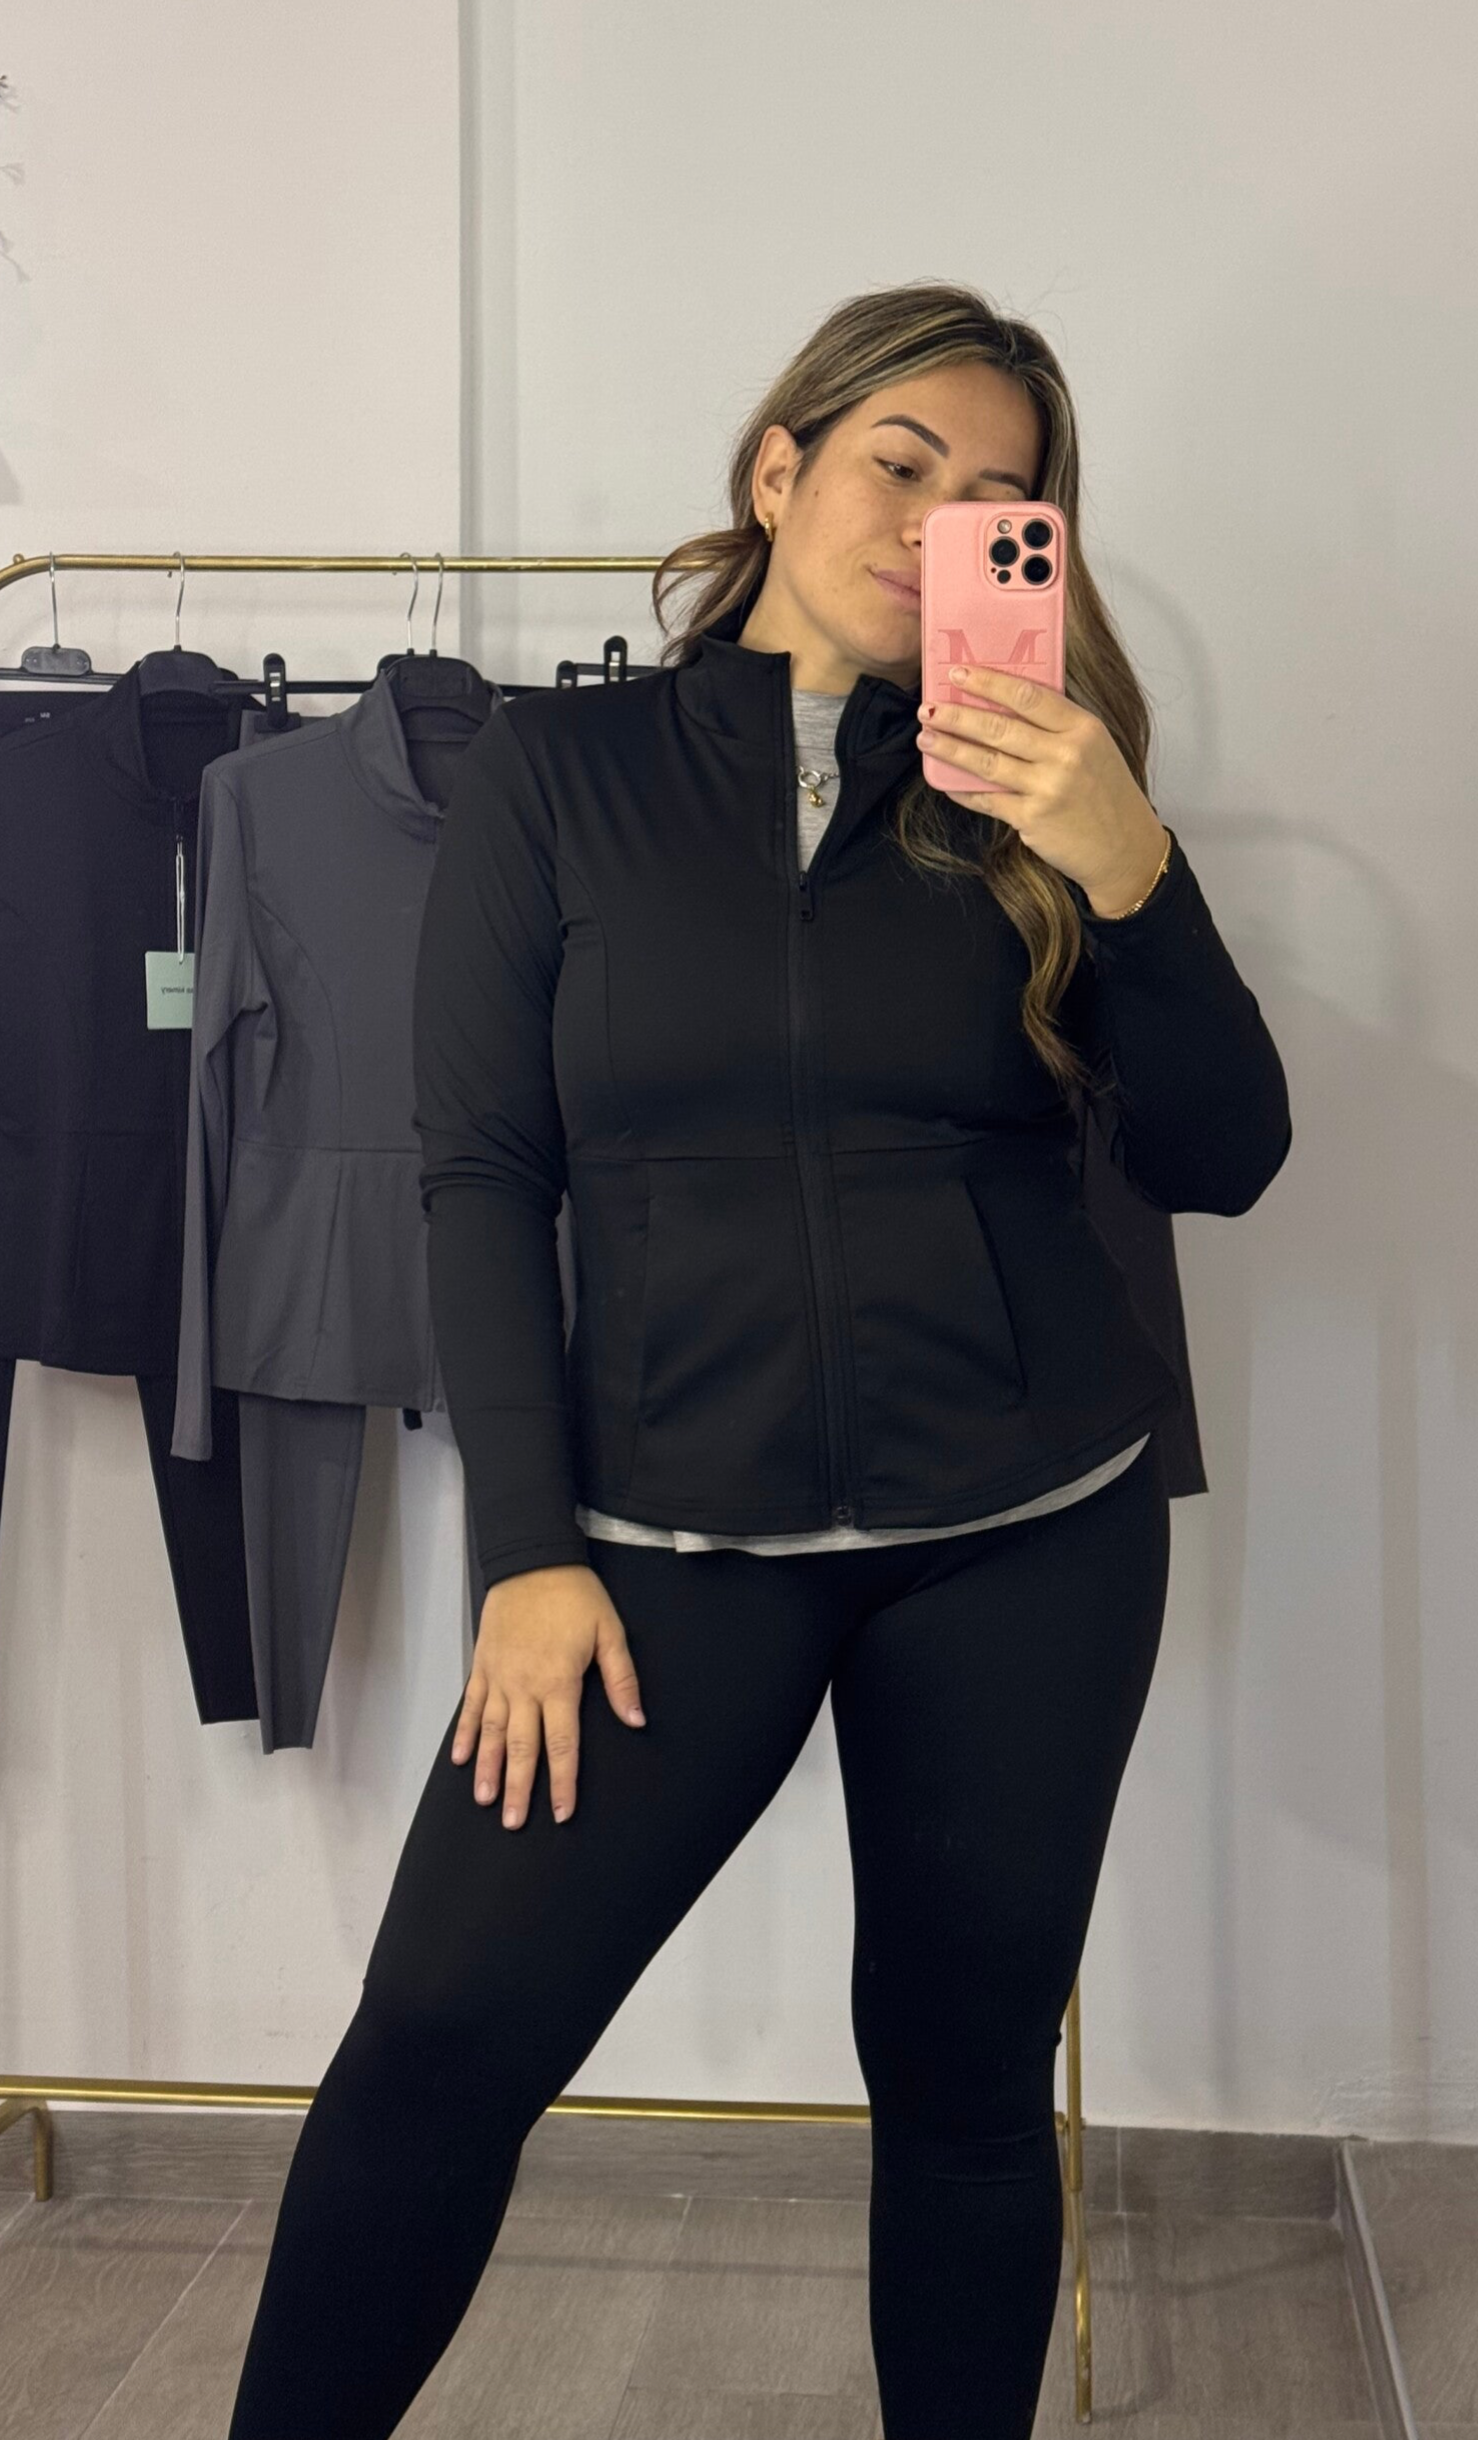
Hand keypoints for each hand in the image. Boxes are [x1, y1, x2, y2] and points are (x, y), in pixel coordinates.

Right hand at [450, 1564, 646, 1826]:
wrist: (531, 1559)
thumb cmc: (575, 1595)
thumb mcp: (610, 1632)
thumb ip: (621, 1679)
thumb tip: (636, 1720)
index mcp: (558, 1682)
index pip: (562, 1744)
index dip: (562, 1782)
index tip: (561, 1813)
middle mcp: (524, 1686)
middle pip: (520, 1747)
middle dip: (518, 1787)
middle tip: (514, 1823)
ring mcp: (498, 1677)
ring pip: (490, 1732)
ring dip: (487, 1769)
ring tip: (484, 1801)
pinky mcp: (482, 1665)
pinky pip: (470, 1706)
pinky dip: (464, 1734)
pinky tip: (459, 1759)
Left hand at [917, 660, 1169, 915]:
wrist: (1124, 848)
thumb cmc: (1106, 793)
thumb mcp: (1095, 747)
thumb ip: (1057, 726)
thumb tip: (1003, 704)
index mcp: (1082, 728)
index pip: (1027, 696)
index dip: (988, 683)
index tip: (958, 673)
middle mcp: (1065, 755)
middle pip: (999, 728)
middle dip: (957, 716)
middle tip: (928, 709)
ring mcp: (1047, 789)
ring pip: (987, 762)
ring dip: (950, 750)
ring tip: (925, 738)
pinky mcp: (1032, 819)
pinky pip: (988, 799)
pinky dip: (963, 789)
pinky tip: (945, 780)